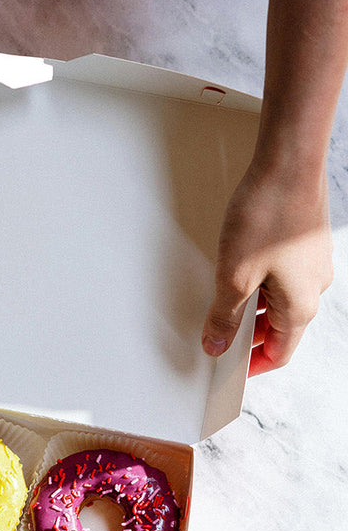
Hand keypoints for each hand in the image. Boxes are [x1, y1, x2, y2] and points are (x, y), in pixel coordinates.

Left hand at [201, 159, 332, 374]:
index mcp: (300, 307)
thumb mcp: (234, 276)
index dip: (253, 365)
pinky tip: (239, 268)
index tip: (229, 368)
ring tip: (222, 299)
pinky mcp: (306, 243)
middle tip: (217, 333)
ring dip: (252, 307)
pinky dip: (261, 282)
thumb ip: (224, 316)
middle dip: (248, 335)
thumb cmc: (268, 215)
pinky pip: (283, 276)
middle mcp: (314, 289)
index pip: (280, 353)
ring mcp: (313, 265)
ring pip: (280, 300)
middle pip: (279, 328)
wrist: (289, 162)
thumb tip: (217, 344)